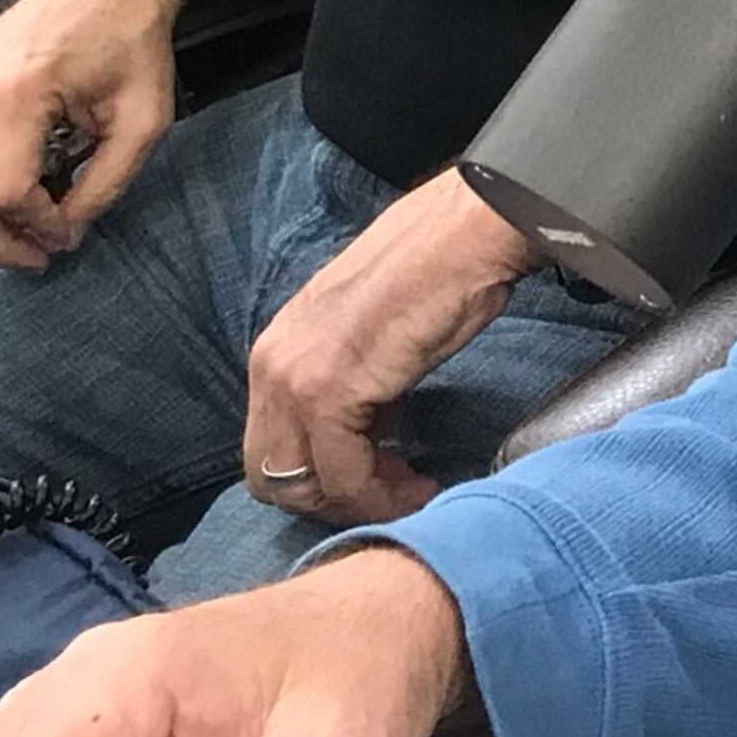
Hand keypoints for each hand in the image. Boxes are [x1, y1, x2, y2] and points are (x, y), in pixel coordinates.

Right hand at [0, 0, 210, 269]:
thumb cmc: (133, 42)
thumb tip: (68, 230)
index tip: (70, 238)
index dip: (36, 229)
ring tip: (26, 235)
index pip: (3, 193)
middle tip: (39, 258)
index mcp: (15, 93)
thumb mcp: (145, 119)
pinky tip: (12, 199)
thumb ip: (107, 183)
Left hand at [241, 172, 536, 525]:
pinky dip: (381, 497)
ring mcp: (294, 380)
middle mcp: (270, 366)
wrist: (466, 234)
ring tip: (411, 489)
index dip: (322, 477)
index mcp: (277, 348)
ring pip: (301, 487)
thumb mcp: (370, 331)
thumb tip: (366, 425)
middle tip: (391, 490)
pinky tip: (419, 485)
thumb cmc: (437, 271)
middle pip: (271, 479)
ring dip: (358, 502)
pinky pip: (346, 477)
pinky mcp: (328, 393)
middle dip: (332, 499)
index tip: (380, 473)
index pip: (270, 449)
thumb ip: (351, 379)